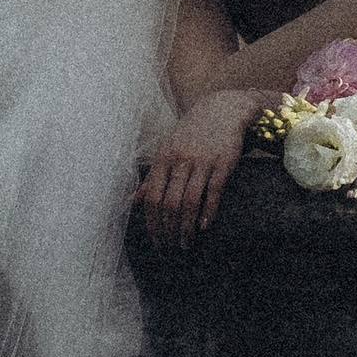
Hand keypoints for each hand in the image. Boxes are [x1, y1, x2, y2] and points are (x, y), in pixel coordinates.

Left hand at [136, 89, 255, 251]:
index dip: (152, 223)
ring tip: (185, 244)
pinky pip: (214, 192)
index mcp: (164, 158)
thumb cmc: (192, 132)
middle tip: (169, 247)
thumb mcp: (167, 148)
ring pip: (190, 201)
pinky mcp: (223, 163)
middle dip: (168, 230)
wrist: (223, 109)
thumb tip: (133, 201)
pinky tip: (203, 227)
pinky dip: (208, 212)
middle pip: (170, 203)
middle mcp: (181, 160)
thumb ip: (151, 176)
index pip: (152, 197)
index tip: (155, 240)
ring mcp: (202, 162)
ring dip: (185, 227)